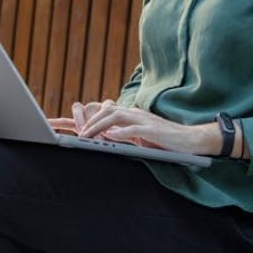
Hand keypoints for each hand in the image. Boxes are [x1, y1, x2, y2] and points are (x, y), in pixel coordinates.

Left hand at [47, 100, 219, 155]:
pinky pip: (133, 128)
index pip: (103, 112)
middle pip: (105, 111)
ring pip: (115, 117)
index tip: (62, 125)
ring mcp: (143, 119)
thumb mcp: (140, 138)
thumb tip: (104, 141)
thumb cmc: (165, 141)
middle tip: (71, 132)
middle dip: (86, 120)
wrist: (190, 140)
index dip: (83, 118)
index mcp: (130, 115)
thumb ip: (123, 136)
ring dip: (99, 126)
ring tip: (86, 135)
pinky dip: (120, 132)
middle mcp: (134, 113)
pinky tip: (109, 137)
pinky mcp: (152, 129)